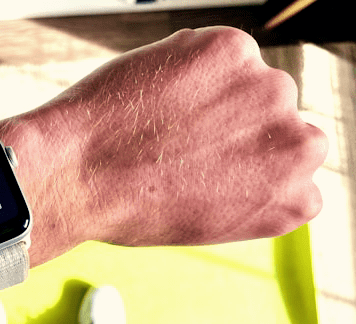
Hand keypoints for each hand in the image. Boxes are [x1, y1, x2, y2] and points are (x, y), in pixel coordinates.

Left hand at [12, 27, 327, 248]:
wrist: (77, 176)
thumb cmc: (132, 209)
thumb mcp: (207, 221)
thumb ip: (247, 188)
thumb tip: (248, 153)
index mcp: (295, 199)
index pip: (296, 163)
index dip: (251, 158)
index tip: (219, 161)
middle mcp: (299, 146)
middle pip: (278, 115)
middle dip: (241, 121)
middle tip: (188, 137)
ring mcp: (268, 92)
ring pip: (249, 79)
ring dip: (216, 91)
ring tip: (164, 119)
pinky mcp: (232, 50)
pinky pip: (219, 50)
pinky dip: (191, 64)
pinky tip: (157, 93)